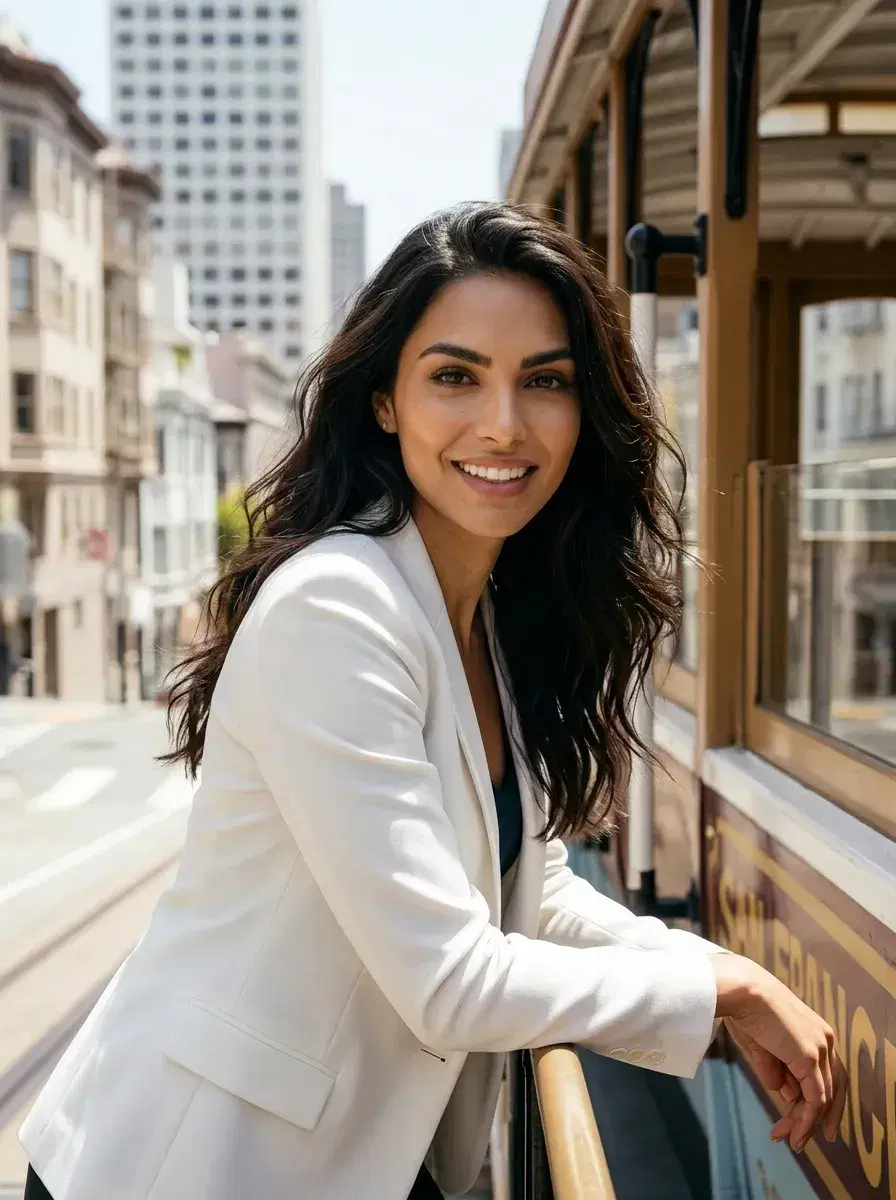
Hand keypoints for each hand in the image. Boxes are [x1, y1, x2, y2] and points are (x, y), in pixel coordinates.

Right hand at [710, 953, 848, 1153]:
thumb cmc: (745, 1010)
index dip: (817, 1100)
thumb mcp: (763, 1047)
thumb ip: (778, 1072)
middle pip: (832, 1088)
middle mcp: (825, 1039)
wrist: (741, 990)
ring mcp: (820, 1047)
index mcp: (816, 1032)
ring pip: (823, 1097)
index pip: (826, 1074)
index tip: (802, 1120)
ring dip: (805, 1123)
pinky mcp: (810, 1057)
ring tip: (790, 1141)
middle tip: (800, 1140)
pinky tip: (796, 1133)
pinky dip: (807, 1120)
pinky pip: (815, 1099)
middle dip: (816, 1118)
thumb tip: (788, 1096)